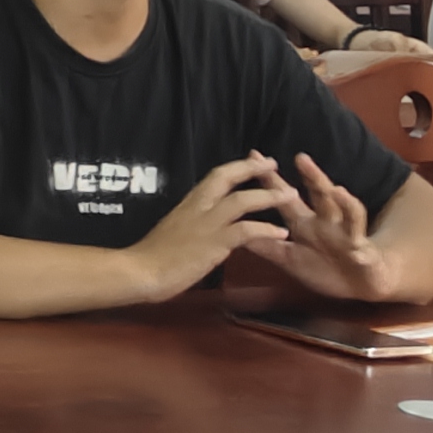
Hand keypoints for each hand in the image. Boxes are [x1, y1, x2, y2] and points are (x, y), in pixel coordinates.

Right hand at [129, 154, 293, 291]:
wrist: (141, 272)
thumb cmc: (152, 256)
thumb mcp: (175, 230)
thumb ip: (192, 223)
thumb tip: (204, 223)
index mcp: (189, 204)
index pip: (215, 176)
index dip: (237, 167)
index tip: (256, 161)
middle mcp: (198, 207)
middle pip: (227, 178)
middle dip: (253, 169)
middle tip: (275, 165)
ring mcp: (207, 224)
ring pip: (242, 201)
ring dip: (269, 197)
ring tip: (291, 195)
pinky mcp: (214, 243)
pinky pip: (245, 231)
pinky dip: (265, 229)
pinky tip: (281, 233)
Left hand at [265, 153, 391, 286]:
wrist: (361, 286)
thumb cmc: (324, 268)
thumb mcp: (290, 259)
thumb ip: (266, 246)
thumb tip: (235, 232)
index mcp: (304, 224)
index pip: (285, 197)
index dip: (269, 179)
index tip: (253, 155)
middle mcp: (326, 223)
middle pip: (319, 195)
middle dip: (312, 176)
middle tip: (301, 158)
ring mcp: (346, 235)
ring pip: (347, 212)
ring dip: (344, 203)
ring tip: (335, 189)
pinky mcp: (363, 253)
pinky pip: (363, 246)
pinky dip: (361, 246)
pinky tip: (357, 244)